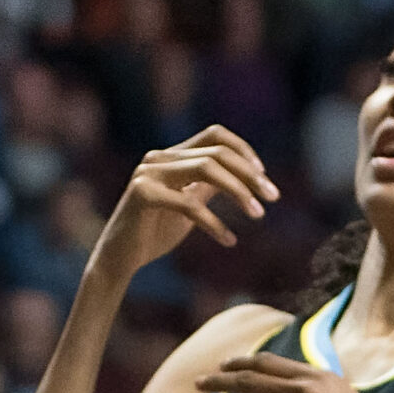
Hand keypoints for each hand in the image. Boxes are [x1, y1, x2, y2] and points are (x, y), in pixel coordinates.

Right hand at [94, 125, 276, 272]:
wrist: (121, 257)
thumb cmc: (155, 231)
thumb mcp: (189, 205)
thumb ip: (208, 186)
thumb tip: (244, 175)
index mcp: (172, 156)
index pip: (214, 134)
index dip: (243, 149)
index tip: (264, 176)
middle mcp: (159, 157)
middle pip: (216, 152)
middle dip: (249, 173)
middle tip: (273, 197)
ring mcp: (148, 173)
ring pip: (205, 168)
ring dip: (238, 191)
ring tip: (258, 214)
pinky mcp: (142, 194)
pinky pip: (188, 203)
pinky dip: (214, 222)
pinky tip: (229, 240)